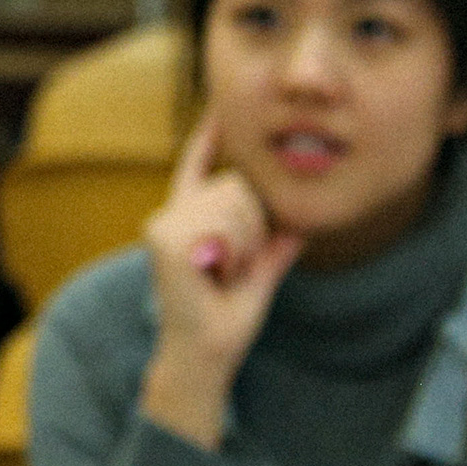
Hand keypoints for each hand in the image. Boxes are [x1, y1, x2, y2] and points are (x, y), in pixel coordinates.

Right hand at [136, 119, 301, 448]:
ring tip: (223, 276)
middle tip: (232, 270)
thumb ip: (275, 249)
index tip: (217, 111)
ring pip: (234, 202)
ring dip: (244, 243)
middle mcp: (170, 216)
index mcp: (187, 220)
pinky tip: (214, 273)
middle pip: (236, 186)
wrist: (205, 355)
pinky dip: (232, 251)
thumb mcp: (259, 277)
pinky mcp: (167, 238)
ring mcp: (164, 225)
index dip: (208, 138)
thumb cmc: (226, 322)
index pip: (197, 168)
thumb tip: (301, 227)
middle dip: (252, 226)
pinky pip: (223, 223)